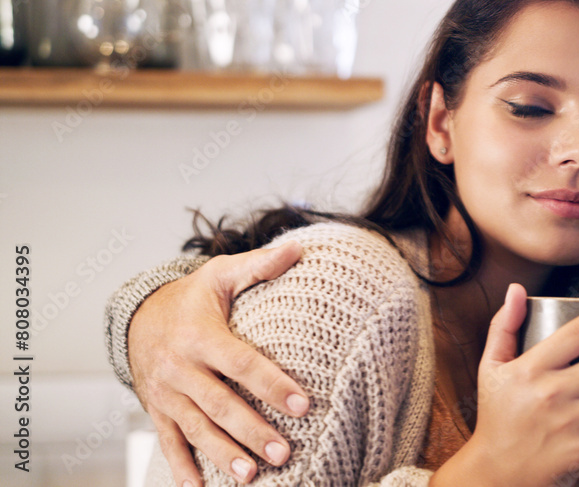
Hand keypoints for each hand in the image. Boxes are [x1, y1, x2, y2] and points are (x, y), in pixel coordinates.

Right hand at [128, 241, 308, 485]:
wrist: (138, 316)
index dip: (272, 384)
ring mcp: (166, 393)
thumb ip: (260, 265)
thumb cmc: (193, 297)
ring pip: (196, 429)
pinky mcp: (157, 411)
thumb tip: (298, 250)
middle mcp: (180, 368)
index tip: (304, 404)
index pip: (242, 363)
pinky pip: (169, 443)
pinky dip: (182, 468)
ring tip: (251, 475)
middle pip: (220, 404)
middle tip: (284, 452)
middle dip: (251, 430)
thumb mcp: (222, 274)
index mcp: (201, 335)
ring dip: (223, 454)